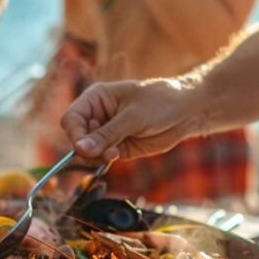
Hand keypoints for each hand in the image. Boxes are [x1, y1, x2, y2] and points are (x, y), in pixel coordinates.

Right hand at [60, 79, 205, 162]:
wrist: (186, 111)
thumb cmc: (161, 102)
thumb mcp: (133, 117)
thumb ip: (106, 134)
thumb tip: (80, 148)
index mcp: (95, 98)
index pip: (71, 119)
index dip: (74, 135)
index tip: (83, 148)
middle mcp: (97, 115)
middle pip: (76, 137)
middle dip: (87, 148)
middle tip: (105, 151)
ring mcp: (107, 132)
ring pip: (88, 151)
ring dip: (96, 156)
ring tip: (114, 153)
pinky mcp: (117, 147)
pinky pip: (101, 158)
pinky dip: (105, 160)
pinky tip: (117, 155)